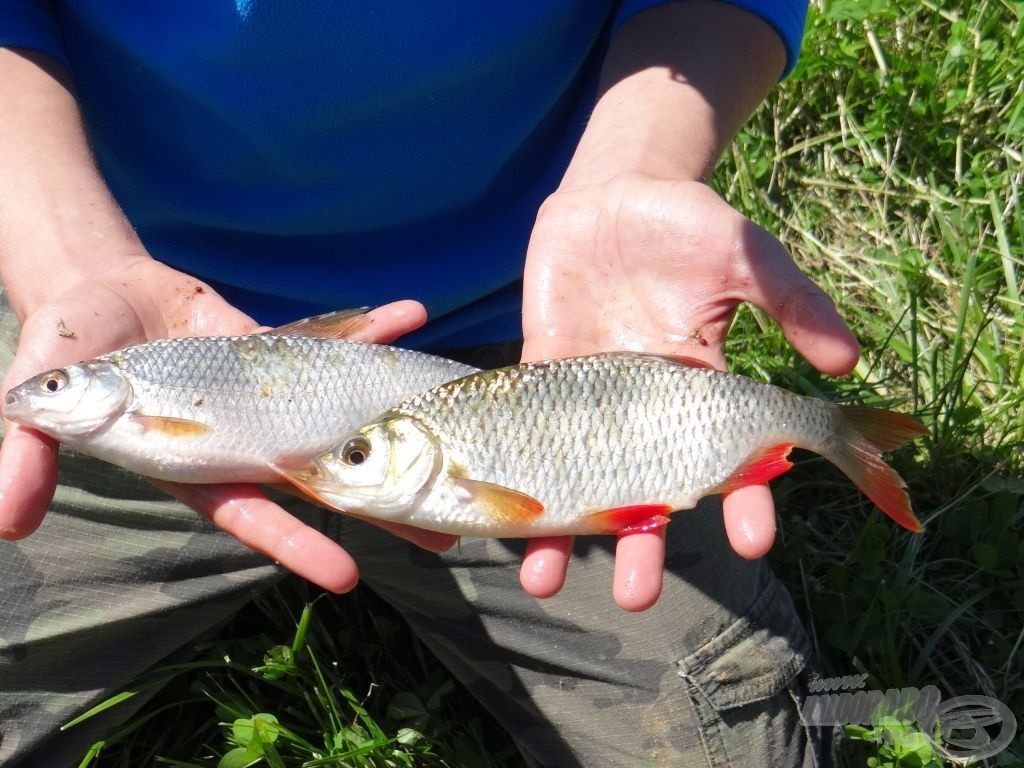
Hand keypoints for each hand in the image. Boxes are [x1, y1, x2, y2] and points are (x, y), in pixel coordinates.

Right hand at [0, 257, 453, 591]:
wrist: (98, 286)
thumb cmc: (67, 348)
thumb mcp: (40, 399)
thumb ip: (28, 455)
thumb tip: (7, 524)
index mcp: (197, 464)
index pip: (253, 516)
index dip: (294, 547)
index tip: (346, 578)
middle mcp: (246, 438)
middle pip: (320, 481)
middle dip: (378, 506)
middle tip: (446, 531)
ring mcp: (273, 394)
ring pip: (341, 413)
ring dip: (394, 417)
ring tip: (455, 422)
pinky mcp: (283, 349)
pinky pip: (333, 340)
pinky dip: (369, 329)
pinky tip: (411, 317)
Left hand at [518, 175, 859, 609]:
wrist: (616, 194)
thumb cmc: (690, 223)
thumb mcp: (746, 255)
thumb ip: (792, 302)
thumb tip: (848, 362)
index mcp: (701, 388)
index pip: (730, 458)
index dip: (745, 501)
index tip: (752, 543)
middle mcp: (644, 408)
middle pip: (643, 490)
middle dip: (641, 543)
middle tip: (634, 596)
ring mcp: (588, 396)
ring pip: (575, 475)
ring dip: (560, 530)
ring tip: (540, 582)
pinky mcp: (541, 373)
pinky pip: (524, 429)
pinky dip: (512, 467)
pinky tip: (497, 508)